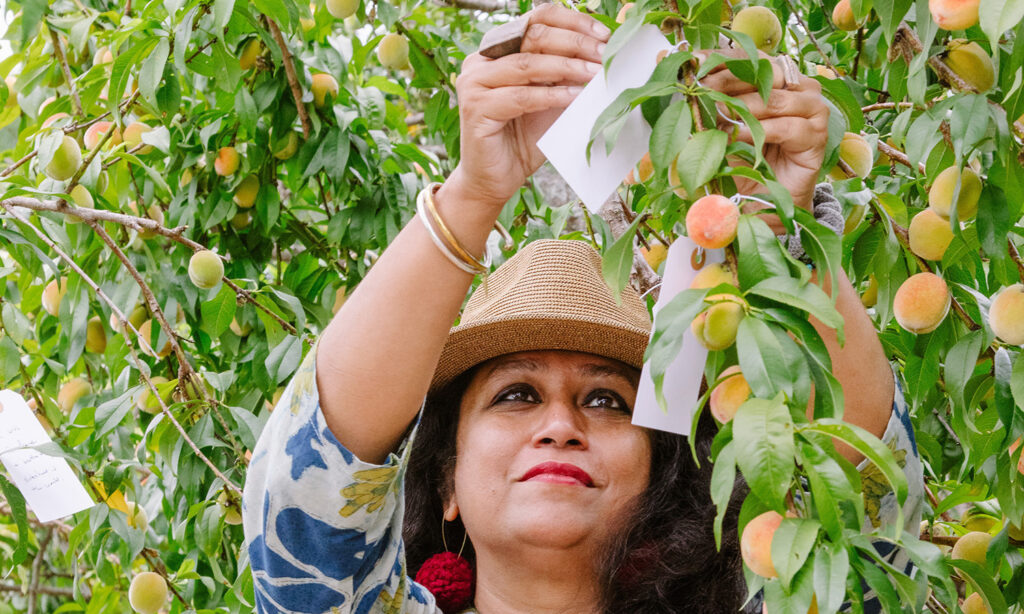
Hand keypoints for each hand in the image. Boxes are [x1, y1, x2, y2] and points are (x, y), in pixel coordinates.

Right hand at [442, 4, 609, 212]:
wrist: (494, 179)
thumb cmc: (523, 139)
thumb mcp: (551, 99)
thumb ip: (566, 75)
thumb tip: (603, 54)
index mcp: (497, 50)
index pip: (536, 19)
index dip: (572, 22)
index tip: (604, 34)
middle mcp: (480, 60)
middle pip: (532, 35)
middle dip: (575, 43)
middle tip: (605, 55)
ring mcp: (473, 83)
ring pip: (527, 64)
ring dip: (567, 67)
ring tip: (596, 75)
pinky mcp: (475, 108)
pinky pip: (522, 96)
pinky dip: (552, 95)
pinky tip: (575, 97)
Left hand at [699, 50, 829, 230]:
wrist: (763, 202)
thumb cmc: (741, 161)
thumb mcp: (718, 129)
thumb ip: (707, 105)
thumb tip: (682, 81)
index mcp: (773, 78)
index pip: (749, 58)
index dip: (722, 59)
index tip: (695, 64)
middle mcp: (795, 87)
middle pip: (763, 72)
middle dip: (728, 80)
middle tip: (703, 89)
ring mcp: (811, 109)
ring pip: (776, 98)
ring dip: (744, 107)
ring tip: (719, 116)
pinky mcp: (817, 135)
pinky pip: (789, 126)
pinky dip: (761, 131)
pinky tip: (739, 136)